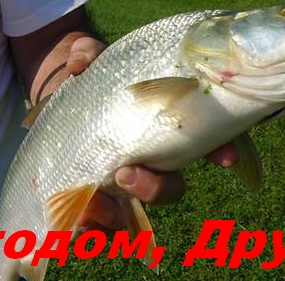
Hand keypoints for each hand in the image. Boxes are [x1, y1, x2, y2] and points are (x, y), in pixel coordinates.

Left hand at [64, 37, 238, 229]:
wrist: (61, 98)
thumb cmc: (91, 78)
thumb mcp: (90, 60)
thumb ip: (87, 53)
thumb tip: (81, 63)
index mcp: (164, 127)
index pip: (205, 141)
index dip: (220, 150)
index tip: (223, 158)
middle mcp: (151, 161)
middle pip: (169, 188)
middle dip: (154, 188)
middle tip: (127, 174)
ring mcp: (123, 183)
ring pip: (134, 213)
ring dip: (115, 216)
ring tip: (93, 204)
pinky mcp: (96, 198)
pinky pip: (100, 227)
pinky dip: (89, 230)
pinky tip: (76, 223)